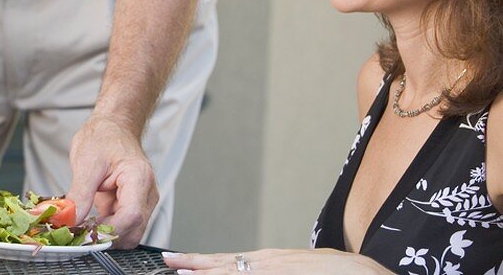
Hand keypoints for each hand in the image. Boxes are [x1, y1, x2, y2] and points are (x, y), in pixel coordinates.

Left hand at [66, 112, 155, 248]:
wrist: (113, 127)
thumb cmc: (104, 137)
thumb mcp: (86, 162)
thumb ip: (79, 194)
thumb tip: (70, 219)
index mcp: (139, 178)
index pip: (131, 215)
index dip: (108, 229)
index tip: (85, 232)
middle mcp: (146, 193)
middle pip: (133, 230)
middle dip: (107, 236)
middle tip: (80, 231)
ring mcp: (141, 202)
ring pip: (129, 234)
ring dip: (106, 234)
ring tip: (82, 225)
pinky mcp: (131, 206)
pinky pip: (122, 227)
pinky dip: (105, 229)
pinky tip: (88, 222)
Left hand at [162, 249, 391, 273]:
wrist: (366, 274)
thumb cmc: (336, 274)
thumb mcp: (298, 269)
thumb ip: (275, 271)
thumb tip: (254, 271)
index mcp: (271, 261)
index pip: (227, 260)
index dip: (200, 262)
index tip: (177, 261)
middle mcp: (270, 265)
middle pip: (225, 265)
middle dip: (194, 265)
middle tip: (168, 263)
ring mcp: (278, 272)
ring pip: (236, 273)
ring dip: (209, 274)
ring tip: (181, 272)